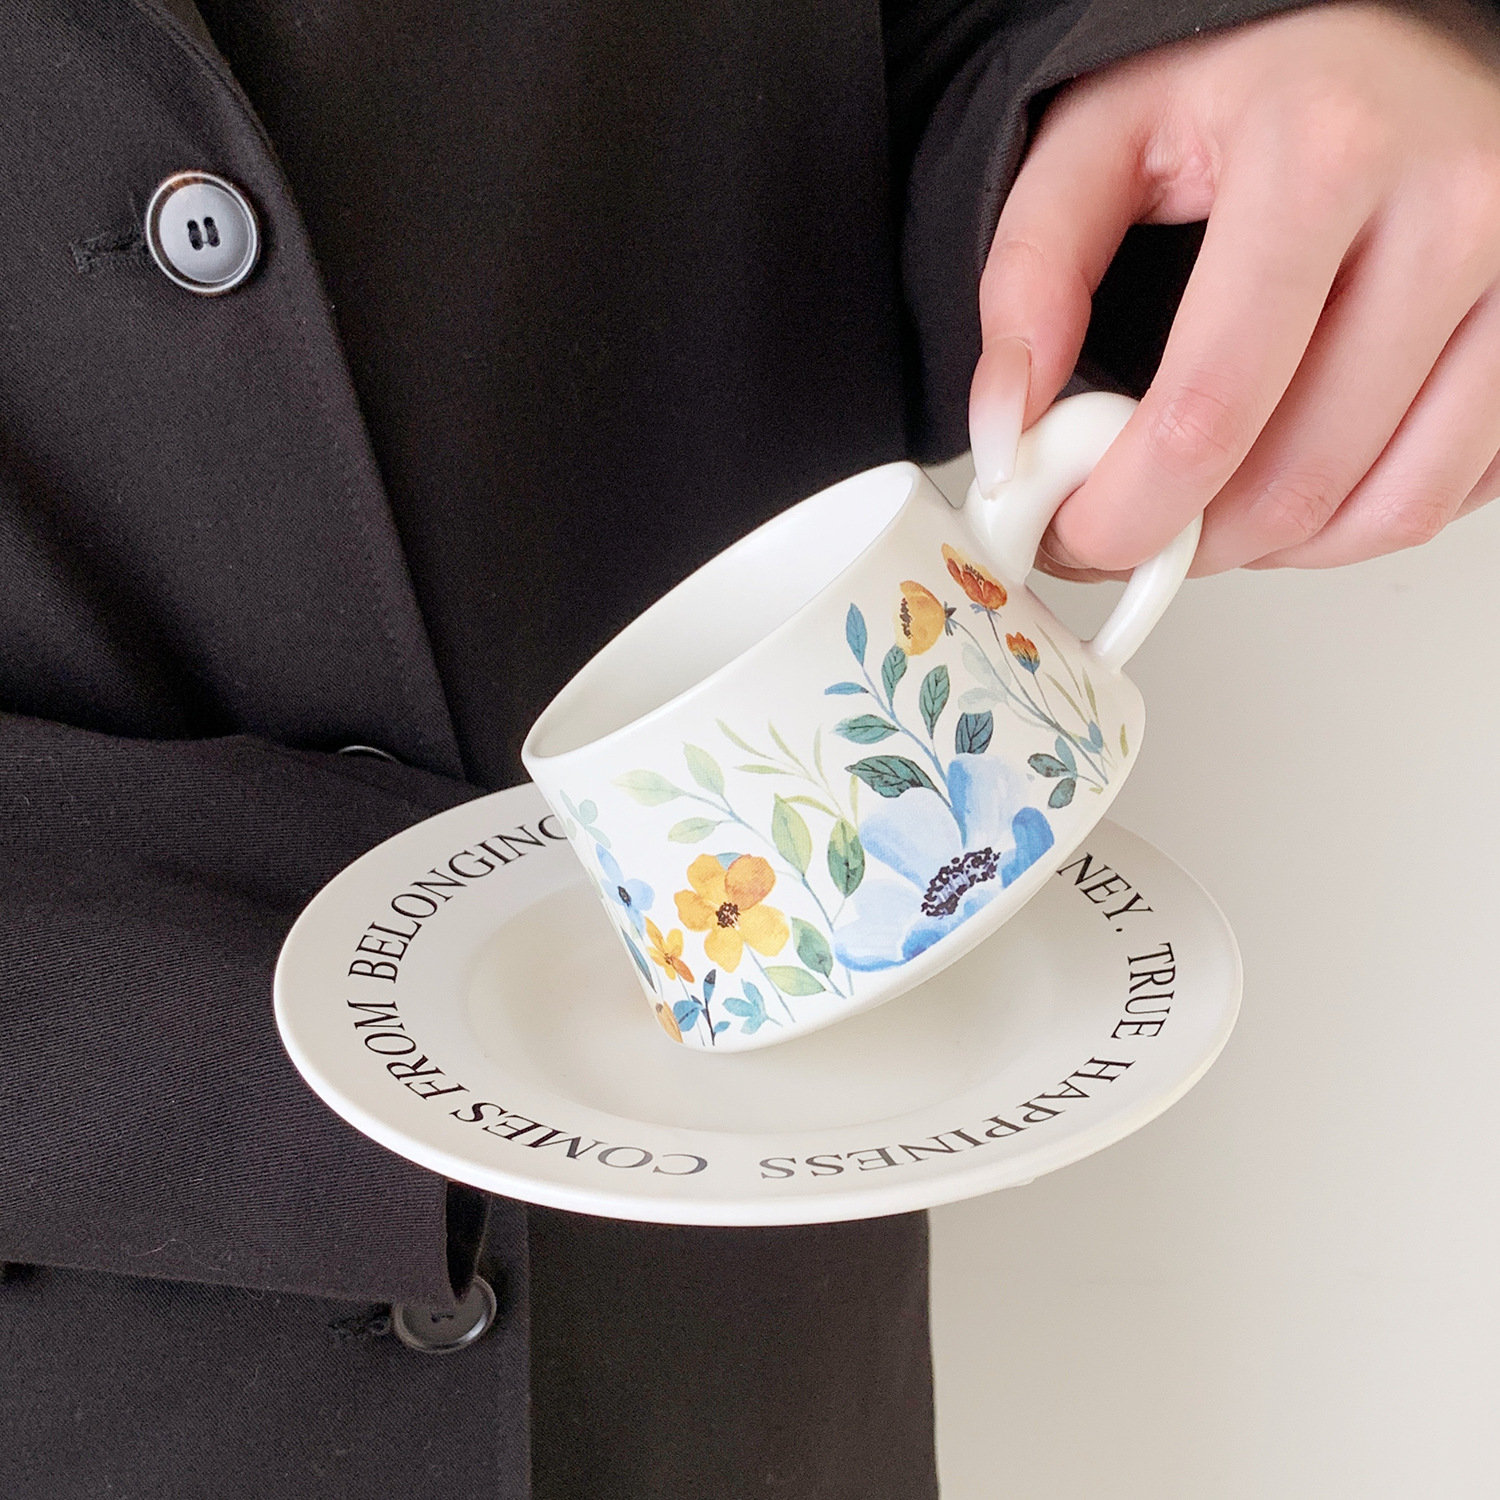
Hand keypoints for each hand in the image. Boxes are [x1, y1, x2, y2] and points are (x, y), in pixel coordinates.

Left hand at [969, 3, 1499, 576]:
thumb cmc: (1259, 81)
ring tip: (1204, 507)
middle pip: (1298, 481)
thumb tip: (1007, 430)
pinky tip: (1292, 478)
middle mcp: (1454, 210)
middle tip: (1125, 533)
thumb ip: (1031, 276)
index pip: (1209, 409)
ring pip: (1385, 511)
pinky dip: (1352, 524)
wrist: (1394, 37)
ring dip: (1271, 549)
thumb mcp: (1105, 136)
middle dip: (1187, 544)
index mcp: (1325, 152)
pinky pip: (1447, 495)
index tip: (1072, 534)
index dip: (1125, 512)